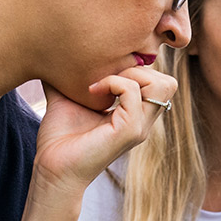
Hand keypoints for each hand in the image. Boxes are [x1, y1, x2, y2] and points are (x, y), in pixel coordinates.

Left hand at [33, 68, 178, 192]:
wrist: (51, 167)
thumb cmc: (59, 138)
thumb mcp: (68, 96)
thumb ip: (72, 75)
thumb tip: (57, 53)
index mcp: (134, 114)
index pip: (158, 81)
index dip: (137, 68)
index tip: (103, 73)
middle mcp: (141, 122)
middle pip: (169, 82)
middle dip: (141, 69)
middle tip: (108, 77)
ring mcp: (138, 128)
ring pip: (163, 85)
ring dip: (131, 74)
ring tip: (103, 83)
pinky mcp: (128, 132)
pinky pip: (134, 93)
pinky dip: (114, 83)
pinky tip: (93, 91)